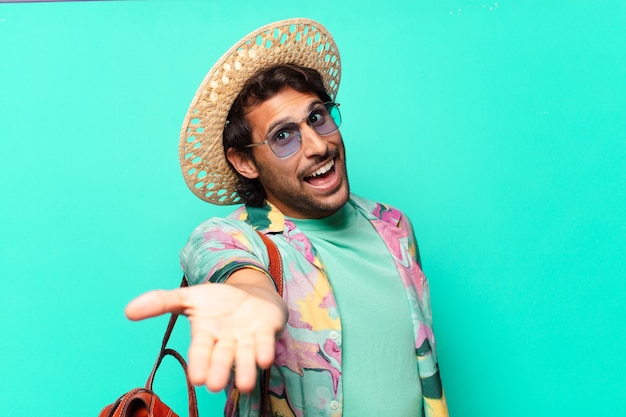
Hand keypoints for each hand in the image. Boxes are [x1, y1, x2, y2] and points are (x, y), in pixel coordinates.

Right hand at [125, 272, 286, 392]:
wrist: (253, 294)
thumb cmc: (219, 301)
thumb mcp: (189, 297)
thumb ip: (161, 302)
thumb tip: (127, 311)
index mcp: (206, 335)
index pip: (201, 350)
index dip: (200, 363)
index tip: (197, 379)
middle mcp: (227, 341)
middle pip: (222, 357)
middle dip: (219, 370)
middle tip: (215, 385)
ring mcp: (248, 337)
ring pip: (245, 355)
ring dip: (245, 369)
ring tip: (245, 385)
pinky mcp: (268, 330)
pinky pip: (266, 342)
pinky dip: (265, 350)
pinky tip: (265, 359)